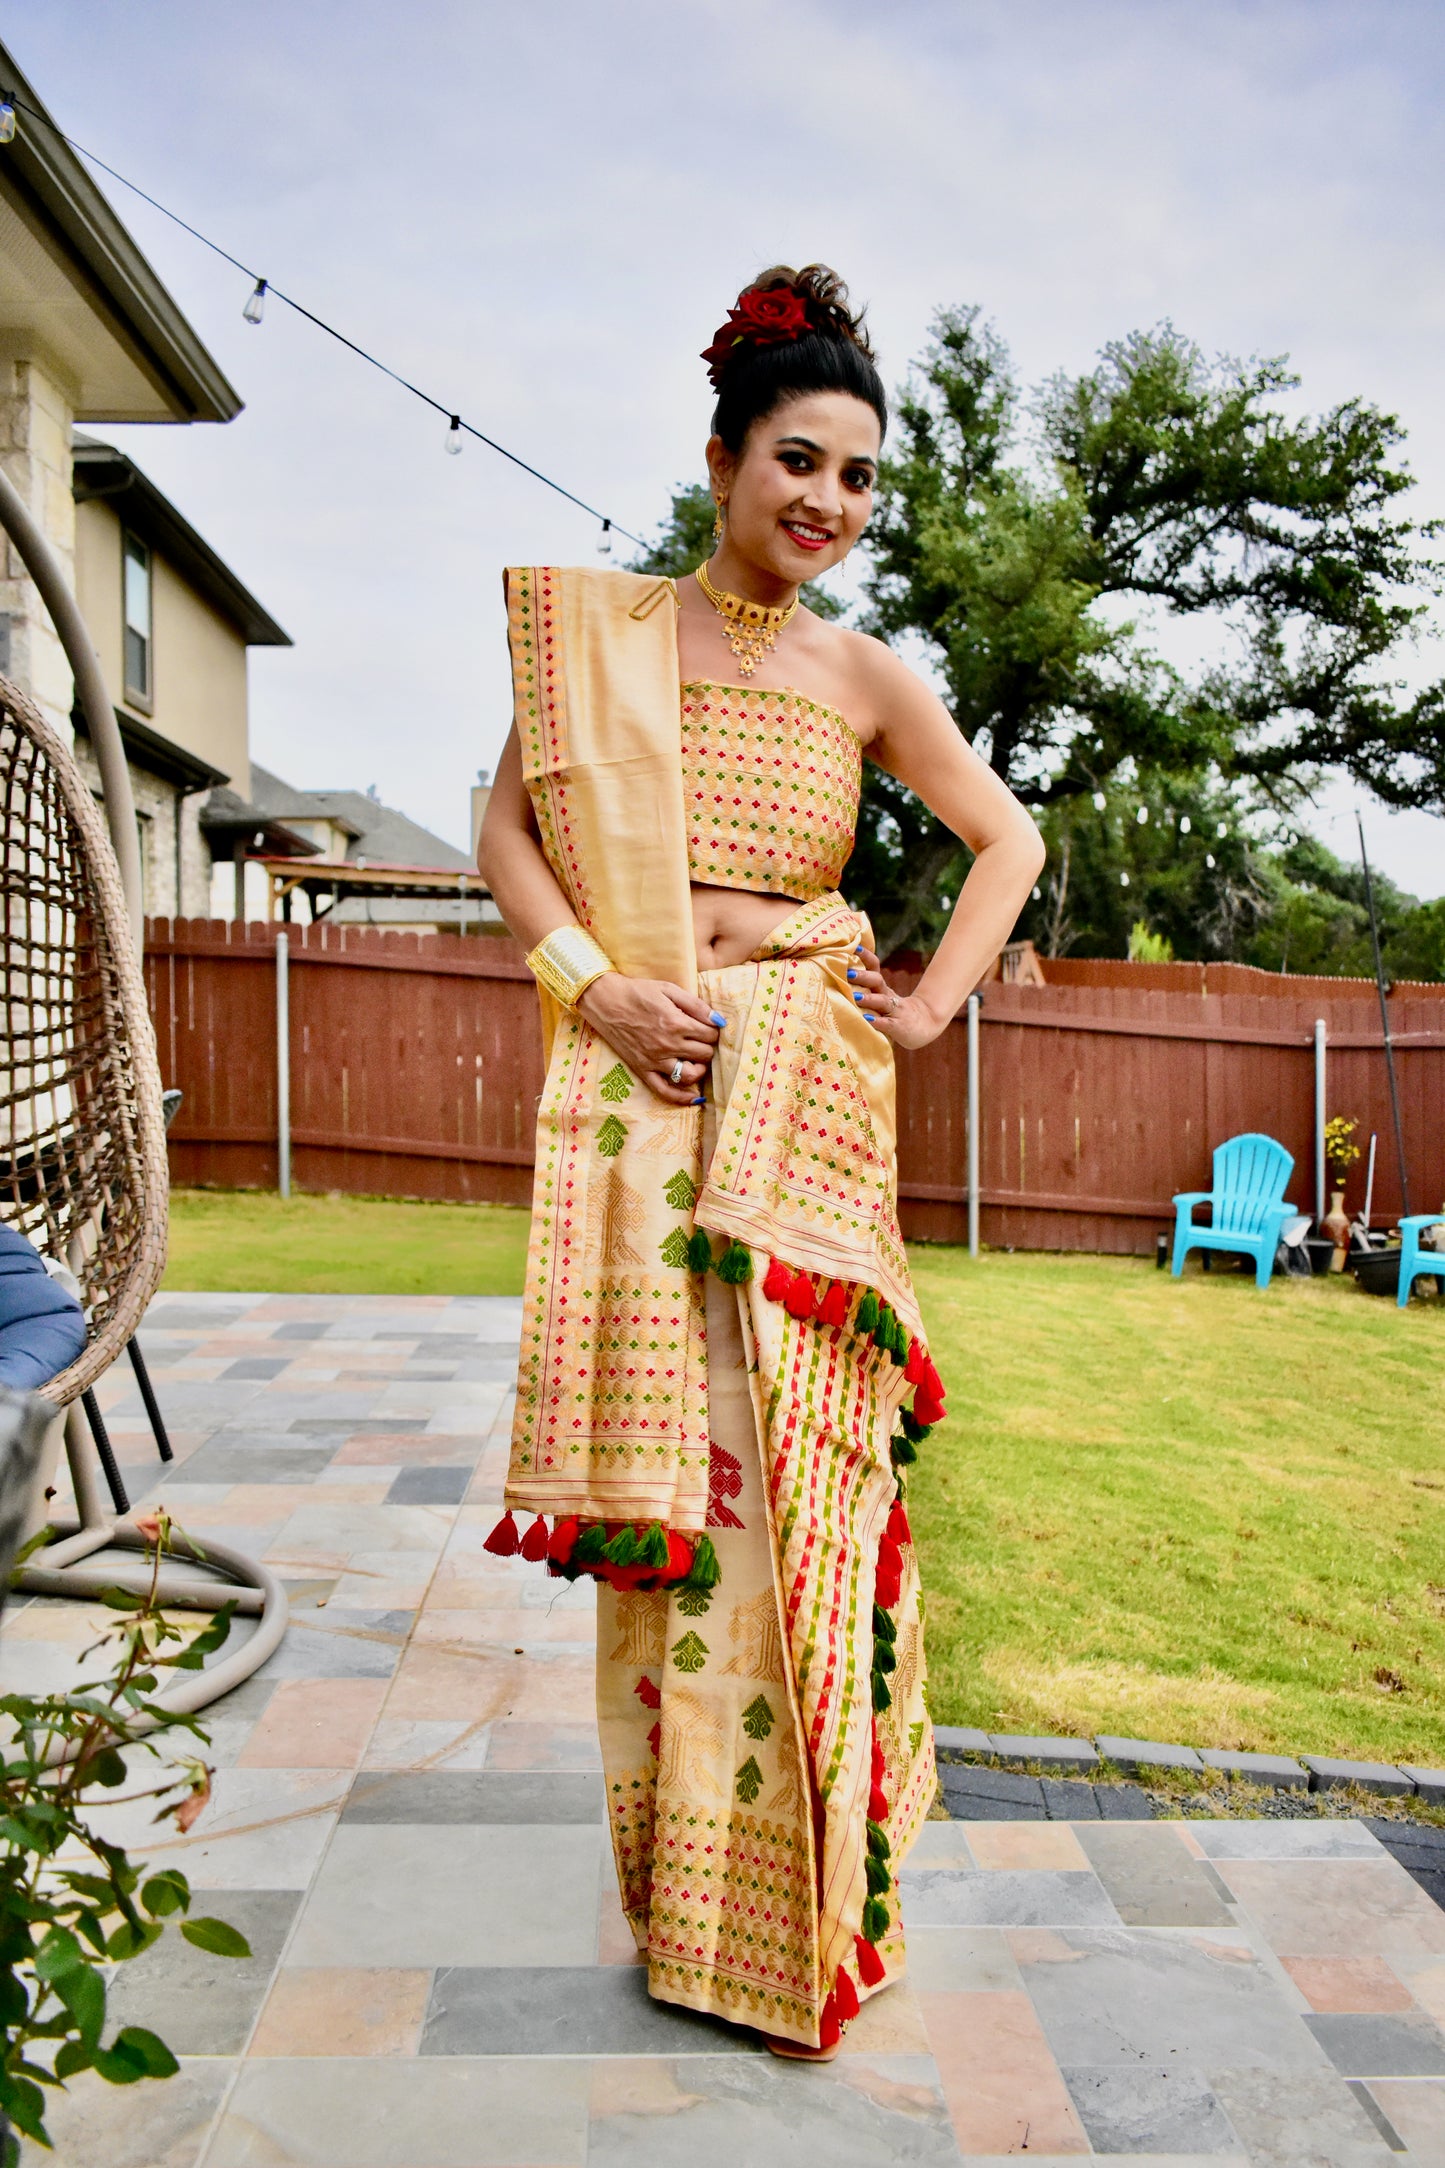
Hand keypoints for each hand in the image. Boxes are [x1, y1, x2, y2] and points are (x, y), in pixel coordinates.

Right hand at [576, 975, 725, 1103]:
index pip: (711, 1035)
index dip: (713, 1030)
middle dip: (707, 1046)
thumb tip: (719, 1021)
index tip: (708, 1026)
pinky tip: (694, 1098)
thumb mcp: (669, 990)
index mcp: (677, 1023)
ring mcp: (655, 1060)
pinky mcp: (642, 1070)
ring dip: (699, 1068)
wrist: (606, 1001)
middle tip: (701, 1039)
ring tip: (696, 1060)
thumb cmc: (638, 992)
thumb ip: (696, 1005)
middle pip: (705, 1054)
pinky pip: (665, 1091)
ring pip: (691, 1075)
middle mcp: (668, 1045)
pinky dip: (682, 1098)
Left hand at [846, 946, 945, 1050]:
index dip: (866, 956)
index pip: (874, 967)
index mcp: (881, 987)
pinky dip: (877, 1022)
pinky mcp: (898, 1026)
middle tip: (848, 973)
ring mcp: (895, 1011)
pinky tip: (867, 1020)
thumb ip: (863, 990)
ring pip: (882, 1001)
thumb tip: (837, 978)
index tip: (855, 947)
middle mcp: (887, 995)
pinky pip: (887, 1023)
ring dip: (869, 999)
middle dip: (863, 976)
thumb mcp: (880, 997)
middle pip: (877, 981)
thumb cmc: (893, 1010)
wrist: (925, 1023)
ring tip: (855, 997)